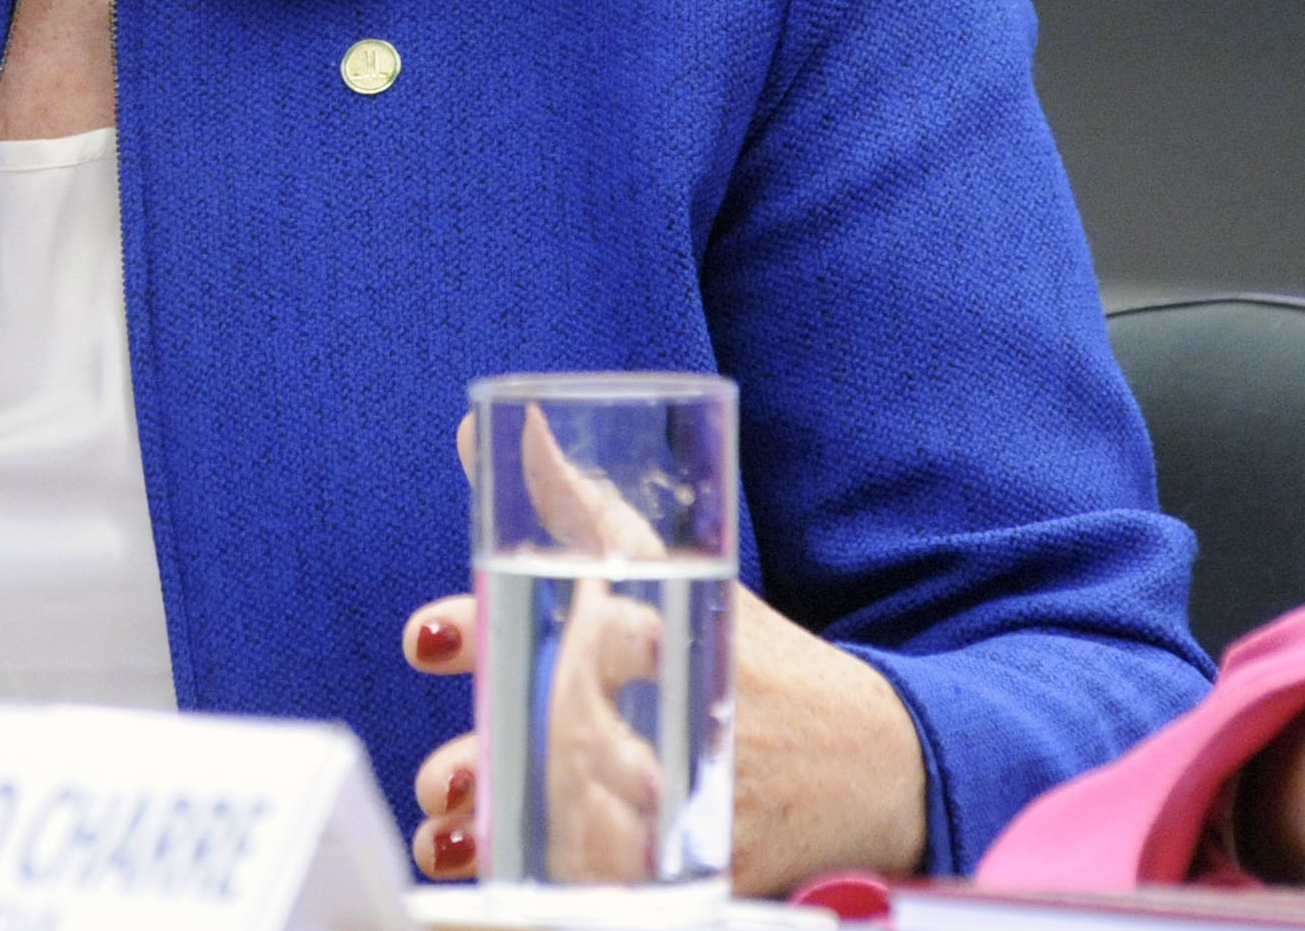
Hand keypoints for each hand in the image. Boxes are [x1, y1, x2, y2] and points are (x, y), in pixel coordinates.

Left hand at [397, 417, 925, 891]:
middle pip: (562, 738)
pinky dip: (554, 880)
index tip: (428, 633)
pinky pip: (615, 882)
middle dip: (484, 754)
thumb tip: (489, 421)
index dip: (484, 630)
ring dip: (500, 829)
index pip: (566, 623)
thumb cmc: (759, 661)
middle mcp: (671, 724)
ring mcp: (685, 803)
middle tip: (439, 771)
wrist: (875, 762)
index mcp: (664, 640)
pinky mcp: (700, 867)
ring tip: (443, 830)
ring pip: (574, 823)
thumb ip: (579, 506)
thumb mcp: (676, 568)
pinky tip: (495, 875)